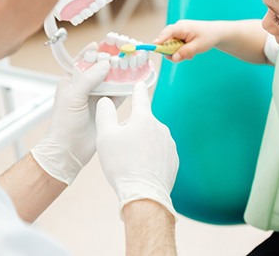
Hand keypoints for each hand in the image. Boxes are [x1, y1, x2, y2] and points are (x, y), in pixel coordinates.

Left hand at [31, 43, 123, 184]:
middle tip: (125, 52)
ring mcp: (97, 97)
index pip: (84, 60)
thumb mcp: (73, 97)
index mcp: (72, 81)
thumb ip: (88, 78)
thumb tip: (105, 63)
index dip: (95, 51)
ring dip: (122, 72)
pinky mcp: (108, 107)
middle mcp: (85, 87)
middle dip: (112, 60)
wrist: (69, 150)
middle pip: (101, 68)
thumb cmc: (64, 124)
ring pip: (112, 80)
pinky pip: (120, 93)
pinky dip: (127, 87)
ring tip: (133, 62)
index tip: (106, 43)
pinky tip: (135, 80)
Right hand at [96, 82, 178, 219]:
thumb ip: (105, 114)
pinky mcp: (173, 158)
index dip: (138, 89)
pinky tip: (143, 168)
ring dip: (142, 144)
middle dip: (133, 129)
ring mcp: (169, 143)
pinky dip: (151, 156)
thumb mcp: (105, 136)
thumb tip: (106, 101)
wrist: (144, 195)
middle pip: (143, 122)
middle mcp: (160, 127)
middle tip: (121, 148)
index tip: (140, 83)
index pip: (140, 97)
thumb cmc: (122, 165)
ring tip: (132, 162)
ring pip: (151, 137)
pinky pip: (159, 151)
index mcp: (144, 119)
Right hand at [153, 19, 222, 61]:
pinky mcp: (180, 37)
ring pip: (171, 46)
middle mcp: (178, 28)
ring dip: (179, 52)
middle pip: (167, 41)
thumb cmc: (208, 36)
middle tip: (180, 58)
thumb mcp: (197, 46)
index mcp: (182, 27)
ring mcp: (178, 32)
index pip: (168, 32)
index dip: (160, 39)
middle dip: (172, 51)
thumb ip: (185, 52)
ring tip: (190, 54)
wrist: (216, 33)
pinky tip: (190, 52)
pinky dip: (181, 51)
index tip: (154, 46)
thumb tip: (173, 58)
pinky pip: (175, 46)